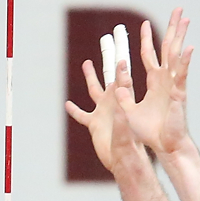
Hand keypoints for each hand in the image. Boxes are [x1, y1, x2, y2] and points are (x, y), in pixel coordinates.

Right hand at [65, 56, 153, 178]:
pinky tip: (68, 104)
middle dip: (108, 57)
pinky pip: (82, 115)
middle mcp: (112, 102)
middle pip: (108, 74)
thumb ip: (122, 106)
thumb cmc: (131, 144)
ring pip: (94, 90)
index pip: (122, 75)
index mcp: (122, 100)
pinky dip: (75, 110)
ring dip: (91, 77)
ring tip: (86, 63)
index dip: (120, 61)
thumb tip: (119, 92)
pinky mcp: (94, 124)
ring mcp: (103, 112)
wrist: (124, 160)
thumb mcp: (126, 124)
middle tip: (108, 40)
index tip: (120, 45)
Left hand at [116, 7, 193, 155]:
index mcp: (155, 82)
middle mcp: (166, 79)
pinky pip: (181, 75)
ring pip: (176, 55)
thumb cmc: (150, 131)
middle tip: (178, 8)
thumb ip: (123, 98)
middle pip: (168, 48)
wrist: (164, 145)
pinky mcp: (179, 94)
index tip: (145, 23)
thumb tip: (115, 87)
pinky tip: (189, 47)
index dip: (147, 39)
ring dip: (181, 36)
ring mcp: (174, 84)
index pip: (149, 55)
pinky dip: (185, 62)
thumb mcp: (129, 112)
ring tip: (185, 18)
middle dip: (172, 28)